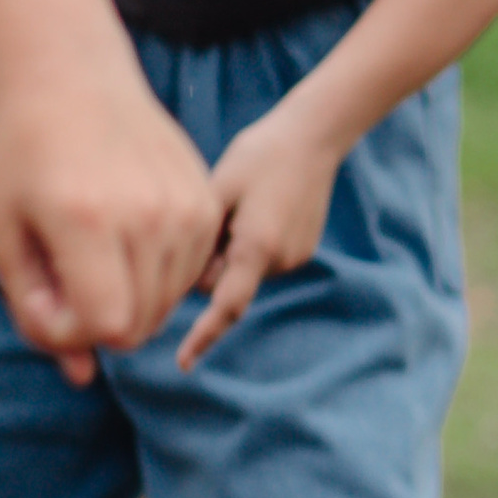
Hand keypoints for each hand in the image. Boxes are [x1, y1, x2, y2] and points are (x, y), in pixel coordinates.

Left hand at [0, 55, 220, 384]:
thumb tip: (83, 374)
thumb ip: (34, 311)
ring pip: (170, 301)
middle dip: (97, 320)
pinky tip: (126, 239)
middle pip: (141, 322)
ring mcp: (185, 205)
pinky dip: (160, 273)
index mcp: (88, 223)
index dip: (69, 332)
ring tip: (92, 254)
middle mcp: (148, 215)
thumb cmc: (24, 158)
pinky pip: (192, 269)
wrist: (72, 79)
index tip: (42, 295)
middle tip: (62, 277)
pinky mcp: (207, 199)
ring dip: (130, 297)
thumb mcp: (5, 237)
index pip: (107, 328)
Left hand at [177, 93, 342, 370]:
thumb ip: (198, 238)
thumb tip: (185, 277)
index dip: (202, 336)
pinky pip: (261, 257)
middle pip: (225, 282)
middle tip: (218, 211)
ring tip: (245, 201)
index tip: (182, 363)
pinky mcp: (303, 247)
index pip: (225, 306)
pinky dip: (251, 242)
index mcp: (256, 247)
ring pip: (243, 269)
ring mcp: (296, 255)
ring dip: (232, 249)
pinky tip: (261, 204)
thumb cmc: (259, 155)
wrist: (315, 134)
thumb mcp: (218, 188)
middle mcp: (280, 260)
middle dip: (211, 261)